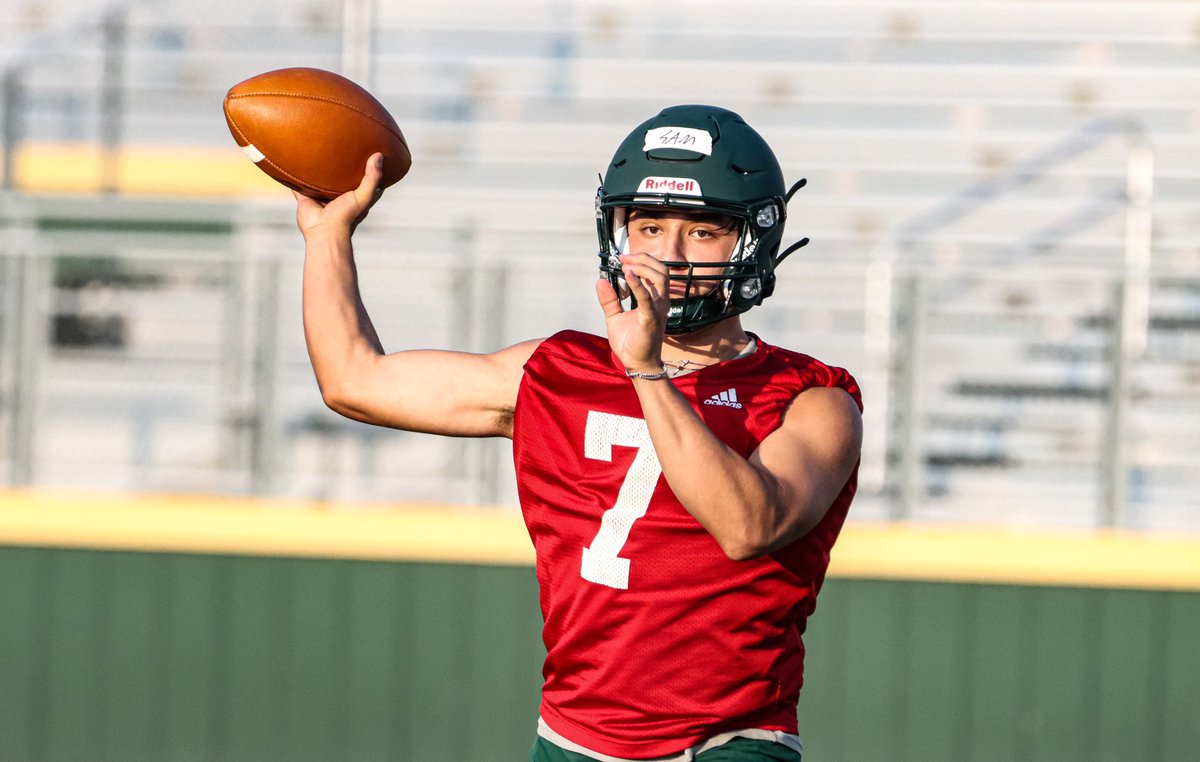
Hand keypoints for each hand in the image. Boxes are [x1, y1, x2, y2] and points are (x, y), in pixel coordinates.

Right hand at [295, 153, 385, 238]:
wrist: (323, 230)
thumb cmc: (346, 216)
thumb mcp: (364, 196)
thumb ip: (372, 177)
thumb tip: (378, 155)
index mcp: (356, 195)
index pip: (367, 180)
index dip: (370, 167)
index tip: (372, 152)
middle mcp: (339, 195)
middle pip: (342, 176)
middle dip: (343, 164)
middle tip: (342, 143)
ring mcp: (322, 196)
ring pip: (320, 178)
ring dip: (319, 168)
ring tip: (318, 147)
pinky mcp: (306, 196)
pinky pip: (299, 184)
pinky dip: (296, 175)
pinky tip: (293, 161)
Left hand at [596, 252, 669, 373]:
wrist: (637, 364)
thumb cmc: (631, 343)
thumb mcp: (614, 317)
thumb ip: (609, 299)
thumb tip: (600, 280)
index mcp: (654, 300)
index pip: (655, 272)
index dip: (640, 261)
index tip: (621, 258)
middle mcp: (660, 302)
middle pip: (661, 270)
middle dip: (643, 259)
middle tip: (623, 258)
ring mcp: (657, 310)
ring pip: (660, 278)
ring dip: (642, 267)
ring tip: (625, 266)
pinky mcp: (651, 319)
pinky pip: (647, 298)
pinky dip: (637, 284)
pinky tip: (627, 275)